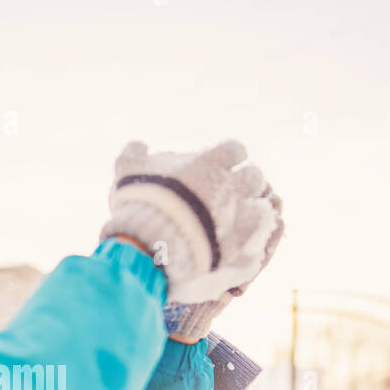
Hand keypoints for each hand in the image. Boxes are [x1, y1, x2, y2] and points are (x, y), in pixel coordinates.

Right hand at [100, 139, 283, 306]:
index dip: (228, 158)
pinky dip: (253, 239)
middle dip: (243, 184)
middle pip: (254, 176)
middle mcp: (233, 184)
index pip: (235, 149)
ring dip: (251, 211)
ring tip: (235, 221)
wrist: (152, 246)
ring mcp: (242, 215)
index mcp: (212, 161)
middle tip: (228, 196)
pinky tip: (239, 243)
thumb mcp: (127, 171)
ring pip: (263, 206)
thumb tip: (139, 144)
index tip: (219, 167)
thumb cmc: (140, 204)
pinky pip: (261, 237)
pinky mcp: (244, 244)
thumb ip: (134, 153)